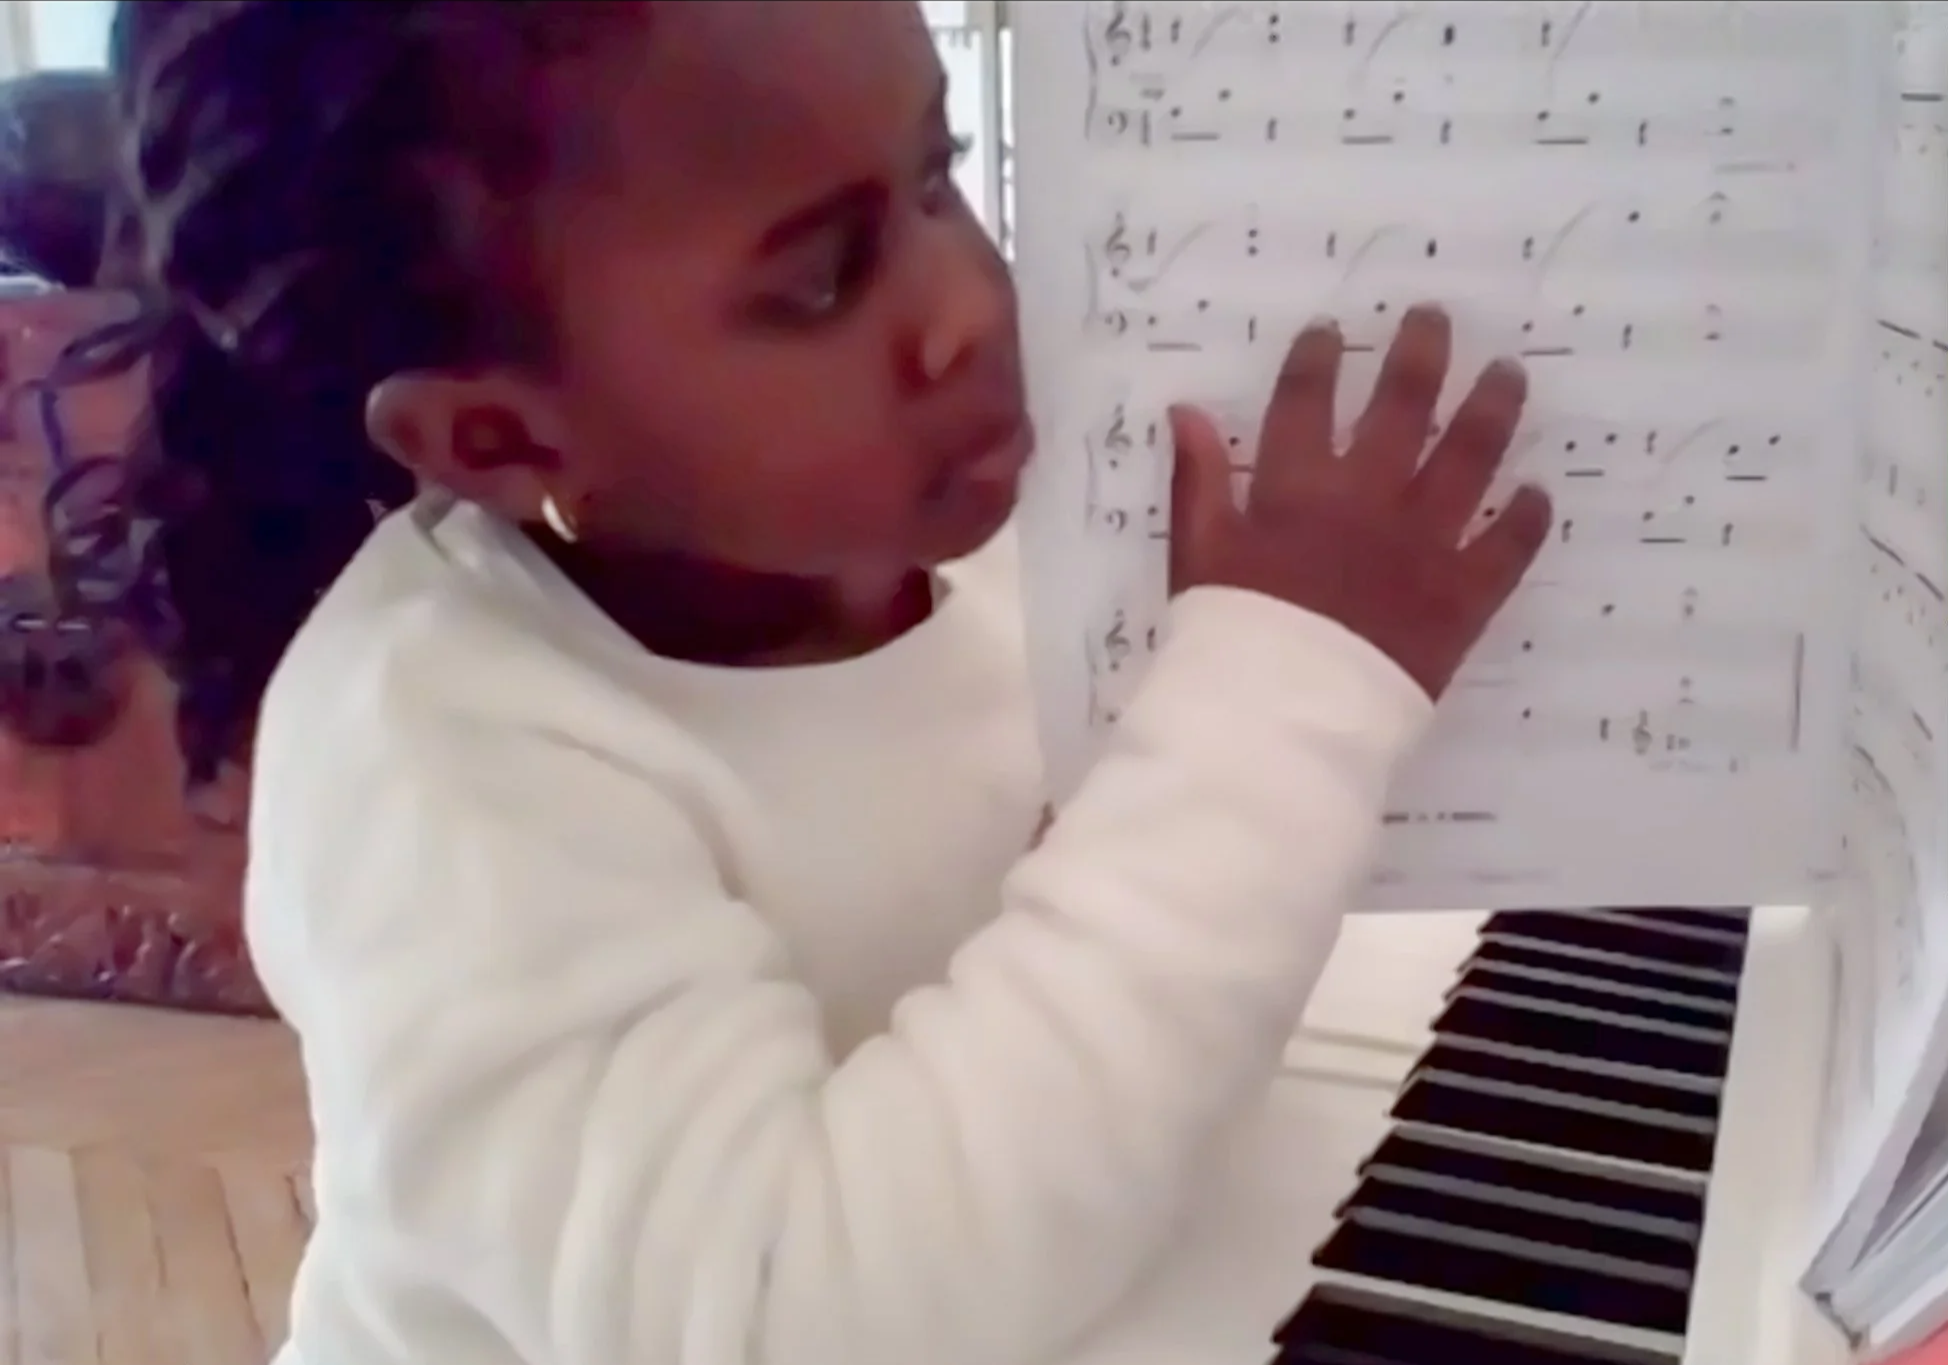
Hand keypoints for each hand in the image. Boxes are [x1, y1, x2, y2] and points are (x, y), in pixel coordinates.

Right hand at [1169, 303, 1550, 699]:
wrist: (1284, 718)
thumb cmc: (1232, 638)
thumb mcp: (1198, 555)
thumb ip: (1199, 480)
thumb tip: (1187, 411)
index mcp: (1297, 487)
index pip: (1307, 401)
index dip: (1318, 358)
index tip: (1330, 331)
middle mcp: (1369, 498)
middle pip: (1403, 405)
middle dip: (1421, 354)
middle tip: (1435, 319)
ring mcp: (1425, 542)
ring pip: (1470, 457)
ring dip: (1492, 409)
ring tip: (1508, 374)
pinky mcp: (1464, 594)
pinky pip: (1509, 546)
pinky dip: (1528, 518)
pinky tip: (1539, 494)